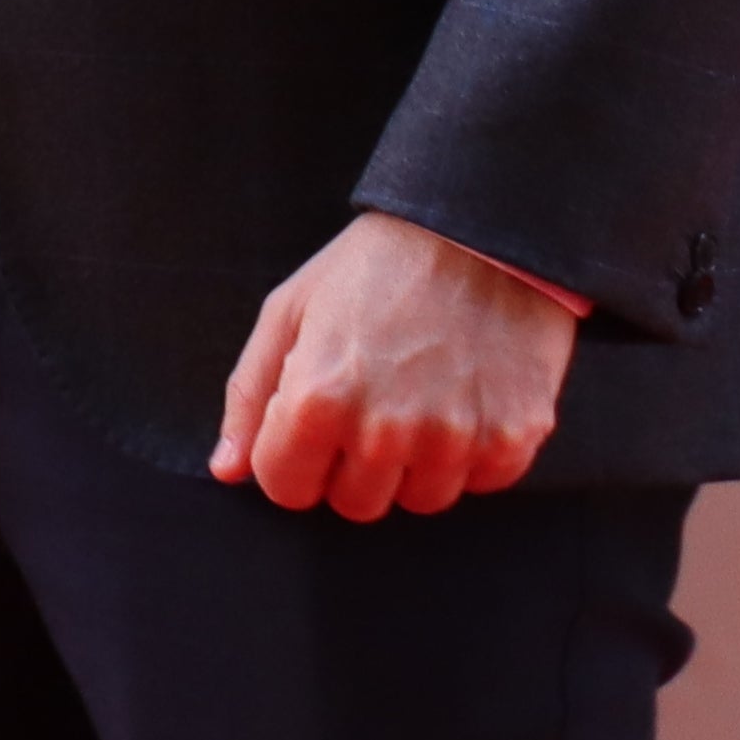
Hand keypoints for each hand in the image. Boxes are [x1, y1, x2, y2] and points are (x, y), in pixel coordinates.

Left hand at [212, 212, 577, 516]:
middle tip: (365, 405)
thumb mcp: (290, 311)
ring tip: (415, 396)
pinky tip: (461, 398)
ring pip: (419, 501)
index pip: (286, 489)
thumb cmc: (373, 268)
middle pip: (354, 504)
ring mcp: (456, 440)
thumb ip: (250, 395)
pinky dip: (469, 455)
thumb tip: (226, 470)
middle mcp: (387, 431)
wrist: (478, 235)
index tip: (306, 429)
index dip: (289, 459)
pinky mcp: (514, 440)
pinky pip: (479, 485)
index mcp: (319, 399)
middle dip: (348, 466)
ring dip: (411, 465)